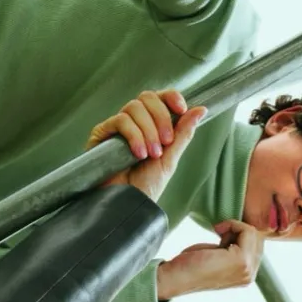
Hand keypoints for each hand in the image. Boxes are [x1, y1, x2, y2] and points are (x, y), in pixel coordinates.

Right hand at [90, 89, 206, 202]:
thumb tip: (200, 110)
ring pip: (133, 107)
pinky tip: (138, 153)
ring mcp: (116, 127)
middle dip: (161, 117)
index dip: (171, 97)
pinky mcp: (101, 134)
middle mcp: (133, 122)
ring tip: (151, 154)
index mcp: (150, 125)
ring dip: (148, 130)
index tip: (182, 109)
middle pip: (147, 97)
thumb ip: (183, 134)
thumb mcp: (170, 159)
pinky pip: (120, 121)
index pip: (159, 98)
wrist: (127, 205)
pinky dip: (134, 135)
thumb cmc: (145, 187)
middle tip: (166, 142)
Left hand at [155, 219, 263, 301]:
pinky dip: (232, 224)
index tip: (221, 232)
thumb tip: (242, 230)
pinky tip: (217, 230)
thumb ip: (233, 247)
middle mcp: (250, 275)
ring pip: (253, 233)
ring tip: (218, 234)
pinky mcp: (241, 261)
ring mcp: (247, 269)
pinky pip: (247, 231)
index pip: (256, 245)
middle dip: (238, 230)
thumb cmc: (190, 265)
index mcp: (247, 275)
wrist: (175, 277)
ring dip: (234, 227)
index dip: (239, 233)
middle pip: (257, 238)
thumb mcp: (217, 255)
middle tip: (218, 233)